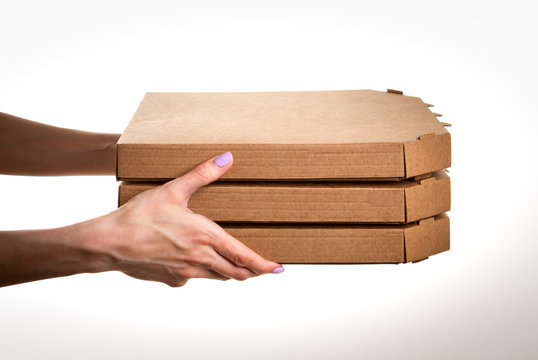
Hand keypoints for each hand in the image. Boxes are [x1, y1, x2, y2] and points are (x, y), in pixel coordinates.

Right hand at [95, 152, 283, 286]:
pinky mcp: (171, 280)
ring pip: (217, 278)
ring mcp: (186, 273)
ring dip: (229, 272)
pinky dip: (200, 271)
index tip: (277, 268)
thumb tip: (227, 158)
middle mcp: (201, 260)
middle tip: (260, 267)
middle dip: (251, 271)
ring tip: (234, 264)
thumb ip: (202, 174)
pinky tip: (191, 259)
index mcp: (207, 237)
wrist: (109, 244)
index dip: (264, 265)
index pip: (245, 257)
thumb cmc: (141, 217)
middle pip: (236, 273)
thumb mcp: (174, 190)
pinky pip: (193, 278)